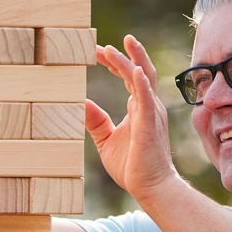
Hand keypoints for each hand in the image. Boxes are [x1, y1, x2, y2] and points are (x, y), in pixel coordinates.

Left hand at [86, 35, 180, 207]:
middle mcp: (147, 105)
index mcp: (138, 107)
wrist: (149, 186)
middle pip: (137, 70)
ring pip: (144, 78)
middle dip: (121, 54)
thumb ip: (95, 120)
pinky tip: (134, 70)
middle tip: (101, 44)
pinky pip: (147, 99)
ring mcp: (151, 112)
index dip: (114, 61)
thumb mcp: (105, 139)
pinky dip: (141, 83)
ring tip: (121, 44)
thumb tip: (80, 103)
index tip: (96, 51)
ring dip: (132, 59)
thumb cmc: (132, 165)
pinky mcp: (150, 124)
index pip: (128, 76)